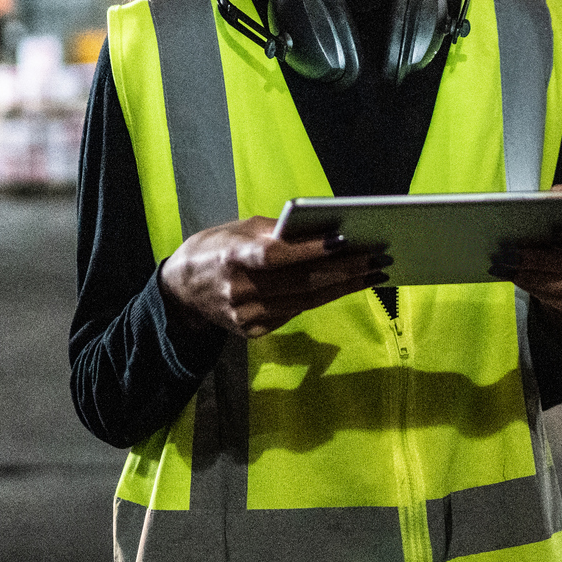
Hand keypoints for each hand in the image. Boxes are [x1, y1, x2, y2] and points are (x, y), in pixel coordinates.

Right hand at [159, 217, 390, 338]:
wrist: (181, 291)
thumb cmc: (216, 248)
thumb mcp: (238, 230)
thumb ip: (275, 232)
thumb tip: (323, 230)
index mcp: (231, 257)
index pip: (275, 255)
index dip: (309, 250)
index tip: (343, 239)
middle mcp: (238, 290)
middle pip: (300, 282)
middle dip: (344, 269)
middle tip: (379, 257)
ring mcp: (246, 316)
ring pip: (305, 301)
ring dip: (344, 286)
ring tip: (374, 272)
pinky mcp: (253, 331)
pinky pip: (295, 312)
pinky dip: (323, 298)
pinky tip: (347, 285)